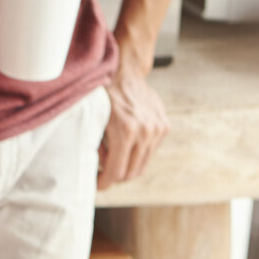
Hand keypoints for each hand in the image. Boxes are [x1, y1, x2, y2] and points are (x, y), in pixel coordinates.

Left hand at [98, 61, 169, 188]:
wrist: (125, 73)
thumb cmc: (104, 96)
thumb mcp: (94, 122)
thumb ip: (96, 148)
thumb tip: (97, 170)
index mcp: (126, 132)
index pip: (116, 173)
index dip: (104, 182)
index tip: (97, 185)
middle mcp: (146, 132)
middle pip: (131, 173)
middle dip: (115, 176)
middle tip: (103, 171)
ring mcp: (158, 129)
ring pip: (141, 165)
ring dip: (127, 165)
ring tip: (114, 155)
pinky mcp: (164, 126)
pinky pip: (149, 151)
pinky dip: (137, 152)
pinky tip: (126, 142)